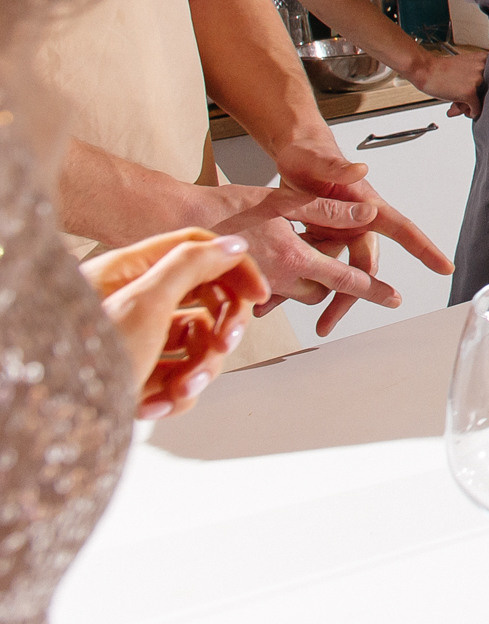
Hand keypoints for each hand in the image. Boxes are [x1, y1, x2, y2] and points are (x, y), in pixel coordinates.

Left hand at [82, 230, 269, 418]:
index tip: (258, 296)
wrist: (49, 424)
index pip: (197, 251)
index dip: (234, 270)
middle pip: (203, 301)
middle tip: (223, 346)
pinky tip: (153, 406)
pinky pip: (177, 378)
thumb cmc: (82, 360)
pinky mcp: (136, 376)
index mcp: (128, 272)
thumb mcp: (143, 303)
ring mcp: (135, 341)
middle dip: (218, 330)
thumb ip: (191, 267)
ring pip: (195, 345)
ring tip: (177, 389)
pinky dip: (174, 395)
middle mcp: (132, 302)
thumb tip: (230, 246)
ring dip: (197, 371)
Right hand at [202, 184, 400, 327]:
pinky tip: (268, 263)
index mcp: (296, 259)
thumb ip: (328, 211)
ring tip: (299, 254)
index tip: (394, 299)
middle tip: (335, 262)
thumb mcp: (284, 201)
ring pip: (294, 292)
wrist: (177, 220)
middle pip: (321, 290)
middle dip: (333, 281)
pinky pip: (267, 294)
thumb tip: (367, 213)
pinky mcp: (237, 292)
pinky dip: (276, 283)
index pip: (346, 279)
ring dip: (304, 281)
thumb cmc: (227, 207)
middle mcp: (279, 280)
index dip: (373, 289)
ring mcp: (257, 289)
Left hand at [270, 136, 454, 331]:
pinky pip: (308, 263)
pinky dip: (291, 277)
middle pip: (361, 267)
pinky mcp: (317, 235)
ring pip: (330, 270)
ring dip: (309, 291)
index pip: (402, 229)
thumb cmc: (310, 152)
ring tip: (280, 310)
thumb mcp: (318, 159)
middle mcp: (355, 223)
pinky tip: (271, 293)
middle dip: (347, 297)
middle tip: (326, 323)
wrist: (293, 152)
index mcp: (365, 207)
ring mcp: (336, 231)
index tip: (445, 268)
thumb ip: (338, 167)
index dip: (424, 249)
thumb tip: (361, 169)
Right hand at [412, 44, 488, 118]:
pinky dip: (471, 113)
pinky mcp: (469, 92)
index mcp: (485, 59)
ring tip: (459, 104)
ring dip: (471, 105)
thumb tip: (479, 101)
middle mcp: (484, 68)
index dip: (484, 89)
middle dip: (476, 98)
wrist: (425, 69)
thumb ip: (475, 82)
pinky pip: (476, 109)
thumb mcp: (464, 69)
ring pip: (482, 100)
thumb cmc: (442, 69)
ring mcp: (477, 80)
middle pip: (488, 90)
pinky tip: (464, 110)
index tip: (477, 92)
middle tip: (464, 102)